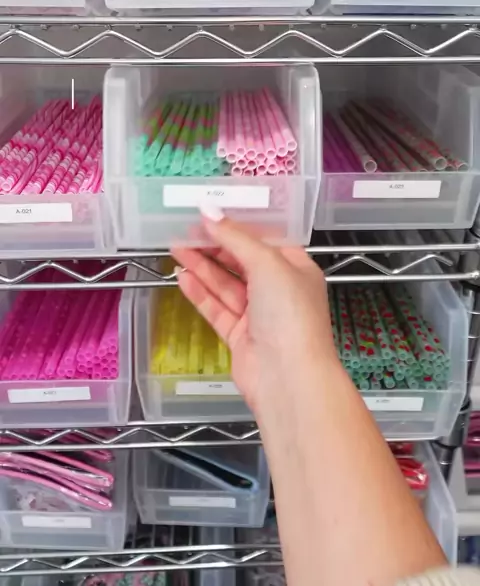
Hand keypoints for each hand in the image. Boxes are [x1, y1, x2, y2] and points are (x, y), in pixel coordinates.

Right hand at [171, 203, 337, 415]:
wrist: (288, 377)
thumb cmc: (291, 315)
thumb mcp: (266, 264)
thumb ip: (235, 237)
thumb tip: (209, 211)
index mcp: (296, 267)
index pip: (263, 239)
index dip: (237, 225)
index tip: (210, 212)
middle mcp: (279, 289)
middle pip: (241, 261)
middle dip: (214, 245)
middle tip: (185, 229)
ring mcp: (259, 314)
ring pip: (225, 284)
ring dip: (202, 266)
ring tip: (176, 247)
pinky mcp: (240, 335)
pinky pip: (216, 308)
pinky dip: (199, 292)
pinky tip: (182, 276)